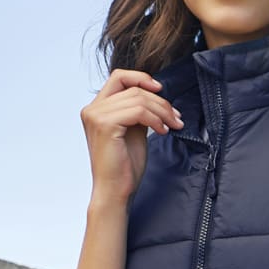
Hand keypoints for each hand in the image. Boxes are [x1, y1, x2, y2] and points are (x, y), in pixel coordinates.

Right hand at [80, 67, 184, 204]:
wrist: (116, 191)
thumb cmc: (125, 166)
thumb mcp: (133, 130)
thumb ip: (137, 111)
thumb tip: (155, 95)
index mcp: (96, 108)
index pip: (118, 77)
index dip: (142, 79)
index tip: (161, 91)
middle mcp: (92, 109)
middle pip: (133, 88)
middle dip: (160, 101)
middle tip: (176, 117)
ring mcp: (96, 116)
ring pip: (138, 98)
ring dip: (161, 111)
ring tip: (171, 126)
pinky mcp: (105, 124)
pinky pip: (138, 111)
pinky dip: (155, 119)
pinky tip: (162, 131)